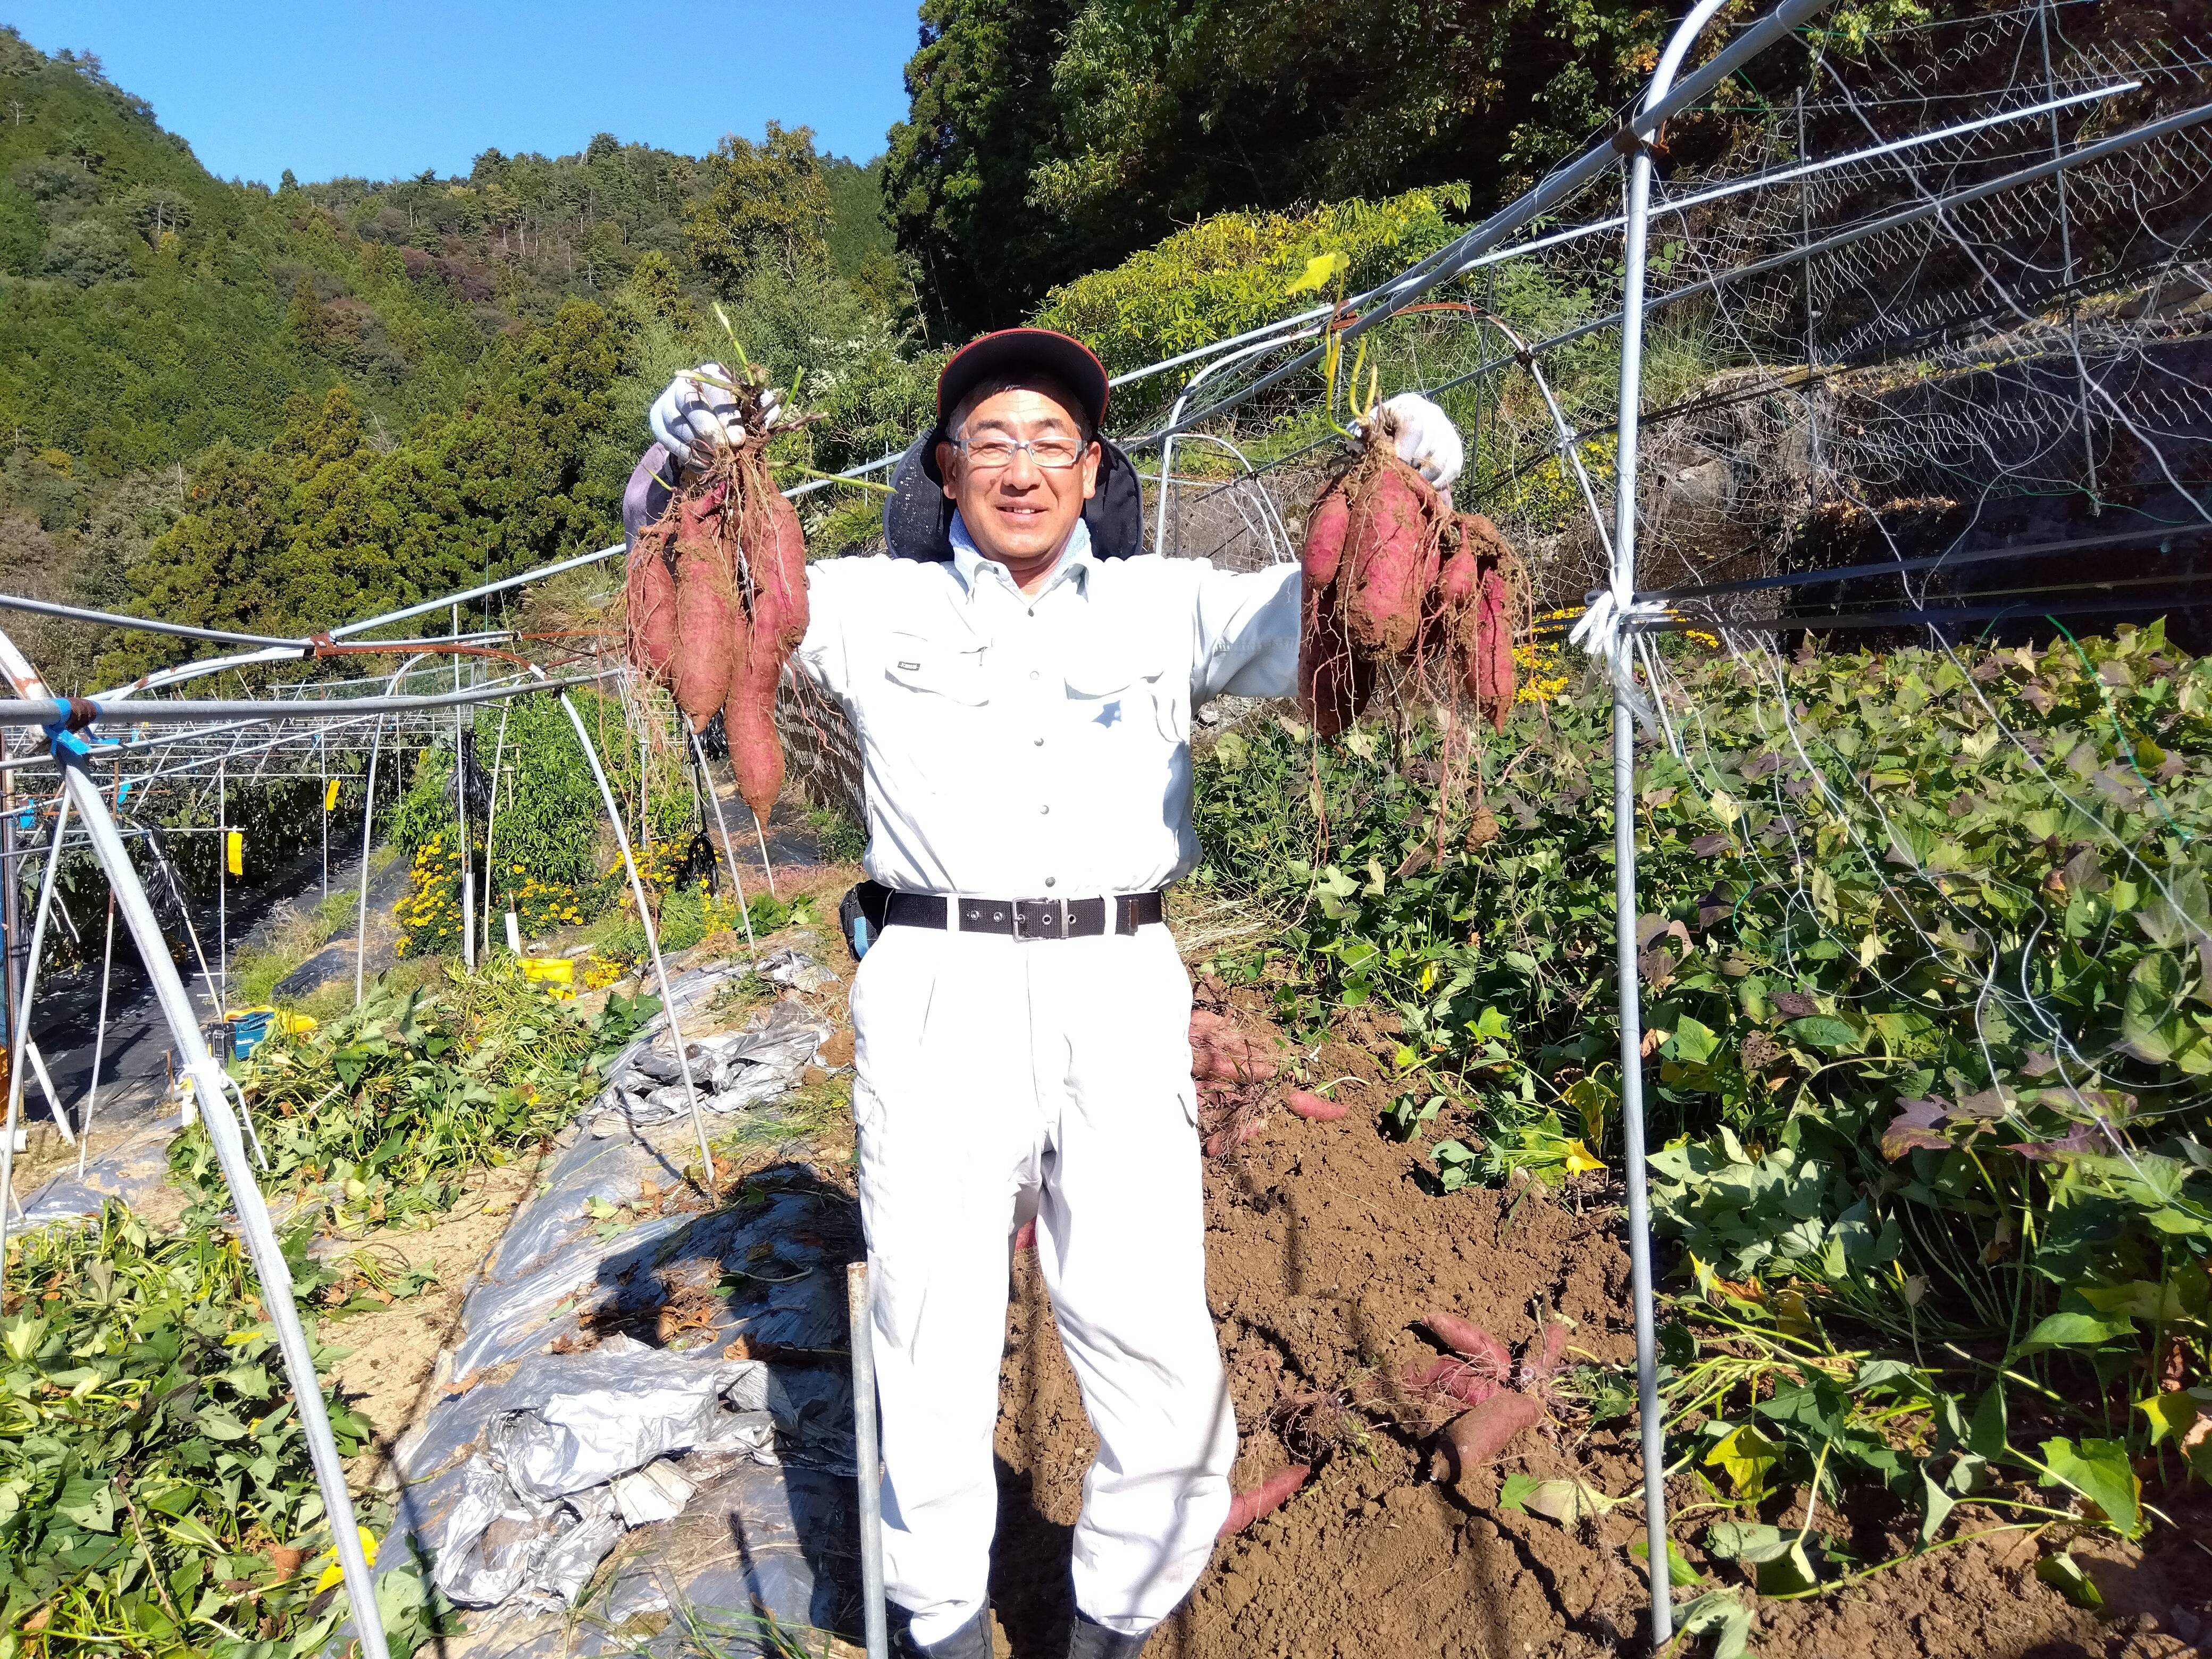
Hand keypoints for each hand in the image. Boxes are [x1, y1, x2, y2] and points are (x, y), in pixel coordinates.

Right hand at [648, 363, 786, 469]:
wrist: (703, 416)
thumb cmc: (732, 410)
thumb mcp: (750, 405)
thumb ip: (763, 408)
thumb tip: (769, 419)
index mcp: (710, 374)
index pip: (717, 393)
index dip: (728, 418)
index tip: (739, 441)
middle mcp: (684, 383)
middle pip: (692, 407)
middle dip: (711, 432)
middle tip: (725, 452)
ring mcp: (667, 401)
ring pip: (678, 425)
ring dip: (698, 447)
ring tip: (717, 462)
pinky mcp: (656, 420)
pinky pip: (667, 440)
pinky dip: (686, 455)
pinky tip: (703, 465)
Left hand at [1363, 392, 1462, 492]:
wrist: (1399, 423)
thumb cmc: (1380, 429)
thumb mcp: (1371, 428)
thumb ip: (1366, 437)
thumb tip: (1362, 451)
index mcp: (1409, 406)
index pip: (1413, 427)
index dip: (1404, 452)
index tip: (1393, 468)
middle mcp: (1433, 414)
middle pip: (1428, 448)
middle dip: (1411, 469)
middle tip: (1398, 479)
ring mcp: (1447, 431)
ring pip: (1441, 462)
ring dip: (1424, 479)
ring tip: (1410, 484)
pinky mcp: (1456, 448)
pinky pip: (1452, 469)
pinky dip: (1439, 483)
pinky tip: (1425, 487)